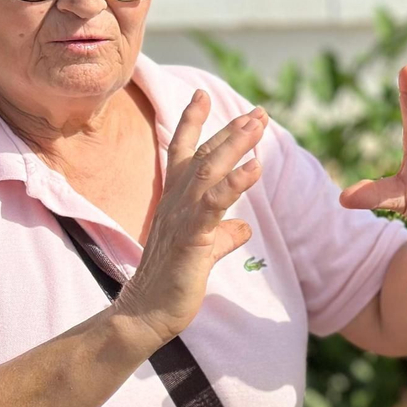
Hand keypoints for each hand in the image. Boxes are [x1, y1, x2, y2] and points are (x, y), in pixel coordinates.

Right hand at [116, 90, 266, 345]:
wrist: (147, 312)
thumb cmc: (172, 282)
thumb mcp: (203, 251)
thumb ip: (222, 236)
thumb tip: (242, 230)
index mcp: (176, 201)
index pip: (183, 151)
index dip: (193, 121)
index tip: (202, 94)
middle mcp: (175, 201)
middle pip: (205, 154)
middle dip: (232, 129)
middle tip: (259, 111)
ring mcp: (182, 217)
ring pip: (210, 170)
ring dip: (236, 144)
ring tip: (259, 123)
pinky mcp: (191, 237)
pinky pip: (213, 204)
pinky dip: (235, 182)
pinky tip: (255, 167)